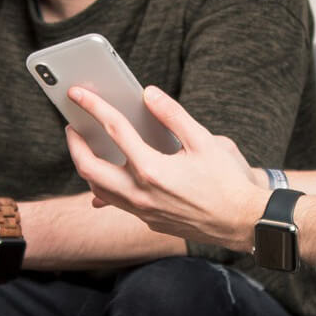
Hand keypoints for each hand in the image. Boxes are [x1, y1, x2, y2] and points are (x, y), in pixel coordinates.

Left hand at [66, 85, 268, 250]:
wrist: (243, 222)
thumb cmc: (227, 181)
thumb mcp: (204, 141)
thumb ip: (173, 115)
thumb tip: (149, 94)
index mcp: (153, 170)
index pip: (114, 130)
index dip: (93, 107)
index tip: (78, 93)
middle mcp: (140, 194)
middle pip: (89, 167)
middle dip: (75, 143)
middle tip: (73, 125)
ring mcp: (142, 211)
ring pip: (98, 189)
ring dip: (86, 166)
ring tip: (86, 146)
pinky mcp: (148, 221)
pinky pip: (115, 202)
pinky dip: (104, 186)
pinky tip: (107, 175)